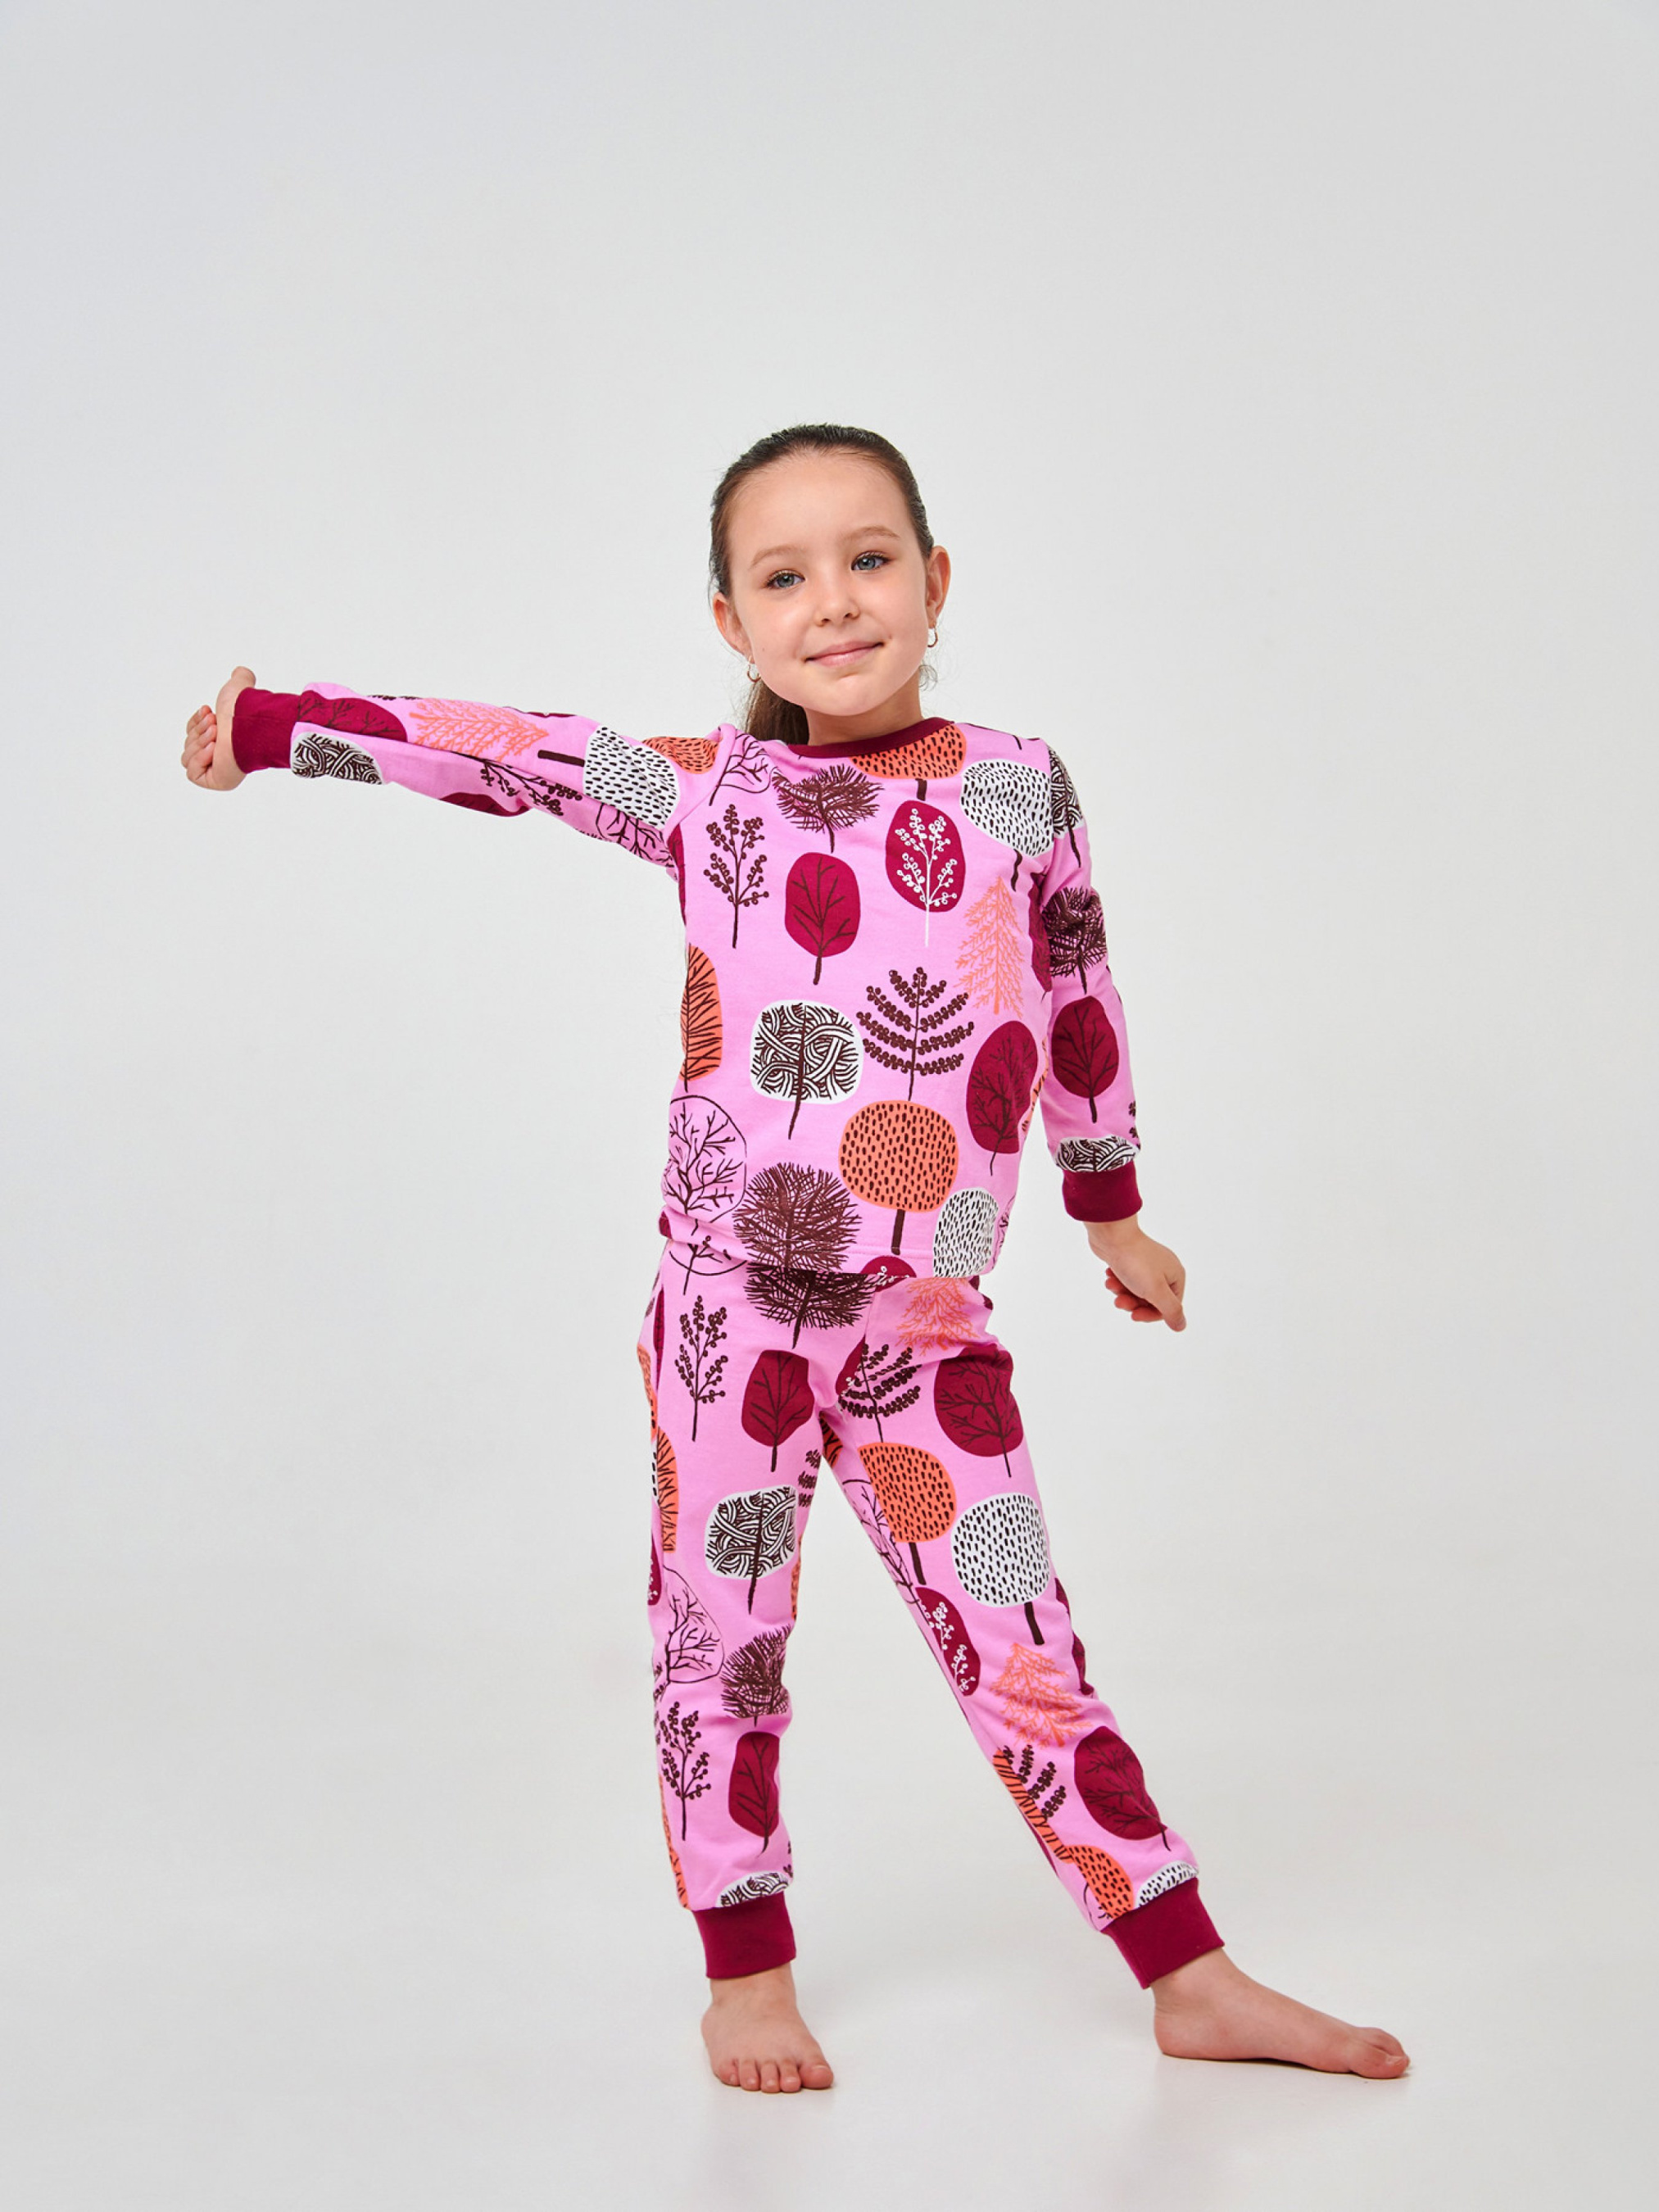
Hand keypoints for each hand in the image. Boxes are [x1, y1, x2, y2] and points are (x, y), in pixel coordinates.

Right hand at [181, 665, 255, 789]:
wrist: (249, 725)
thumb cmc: (244, 710)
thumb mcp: (238, 687)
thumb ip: (240, 679)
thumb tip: (241, 672)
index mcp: (221, 738)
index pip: (191, 734)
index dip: (195, 723)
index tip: (208, 712)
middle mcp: (219, 754)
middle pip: (187, 745)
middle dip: (198, 731)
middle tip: (215, 725)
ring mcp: (217, 769)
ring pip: (187, 757)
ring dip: (199, 743)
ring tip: (217, 735)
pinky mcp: (215, 781)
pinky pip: (192, 773)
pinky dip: (198, 759)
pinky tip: (213, 750)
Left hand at [1084, 1216, 1185, 1329]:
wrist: (1112, 1234)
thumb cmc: (1135, 1262)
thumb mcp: (1156, 1291)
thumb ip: (1170, 1310)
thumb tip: (1181, 1326)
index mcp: (1176, 1275)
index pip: (1168, 1307)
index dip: (1151, 1314)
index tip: (1135, 1315)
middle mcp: (1165, 1270)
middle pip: (1151, 1300)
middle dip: (1133, 1303)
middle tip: (1119, 1301)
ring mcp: (1148, 1265)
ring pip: (1137, 1291)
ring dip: (1122, 1292)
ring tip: (1111, 1284)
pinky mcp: (1132, 1261)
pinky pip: (1127, 1280)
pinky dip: (1118, 1282)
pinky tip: (1110, 1275)